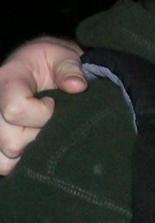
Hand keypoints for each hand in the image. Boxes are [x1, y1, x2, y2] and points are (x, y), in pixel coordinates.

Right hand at [0, 37, 86, 174]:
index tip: (54, 103)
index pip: (15, 110)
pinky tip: (34, 145)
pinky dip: (20, 161)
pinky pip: (3, 165)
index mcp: (6, 81)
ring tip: (42, 133)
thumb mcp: (63, 57)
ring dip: (29, 153)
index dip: (42, 113)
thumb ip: (71, 70)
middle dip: (39, 136)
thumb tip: (78, 87)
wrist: (37, 65)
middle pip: (10, 140)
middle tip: (52, 121)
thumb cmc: (51, 61)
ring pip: (4, 159)